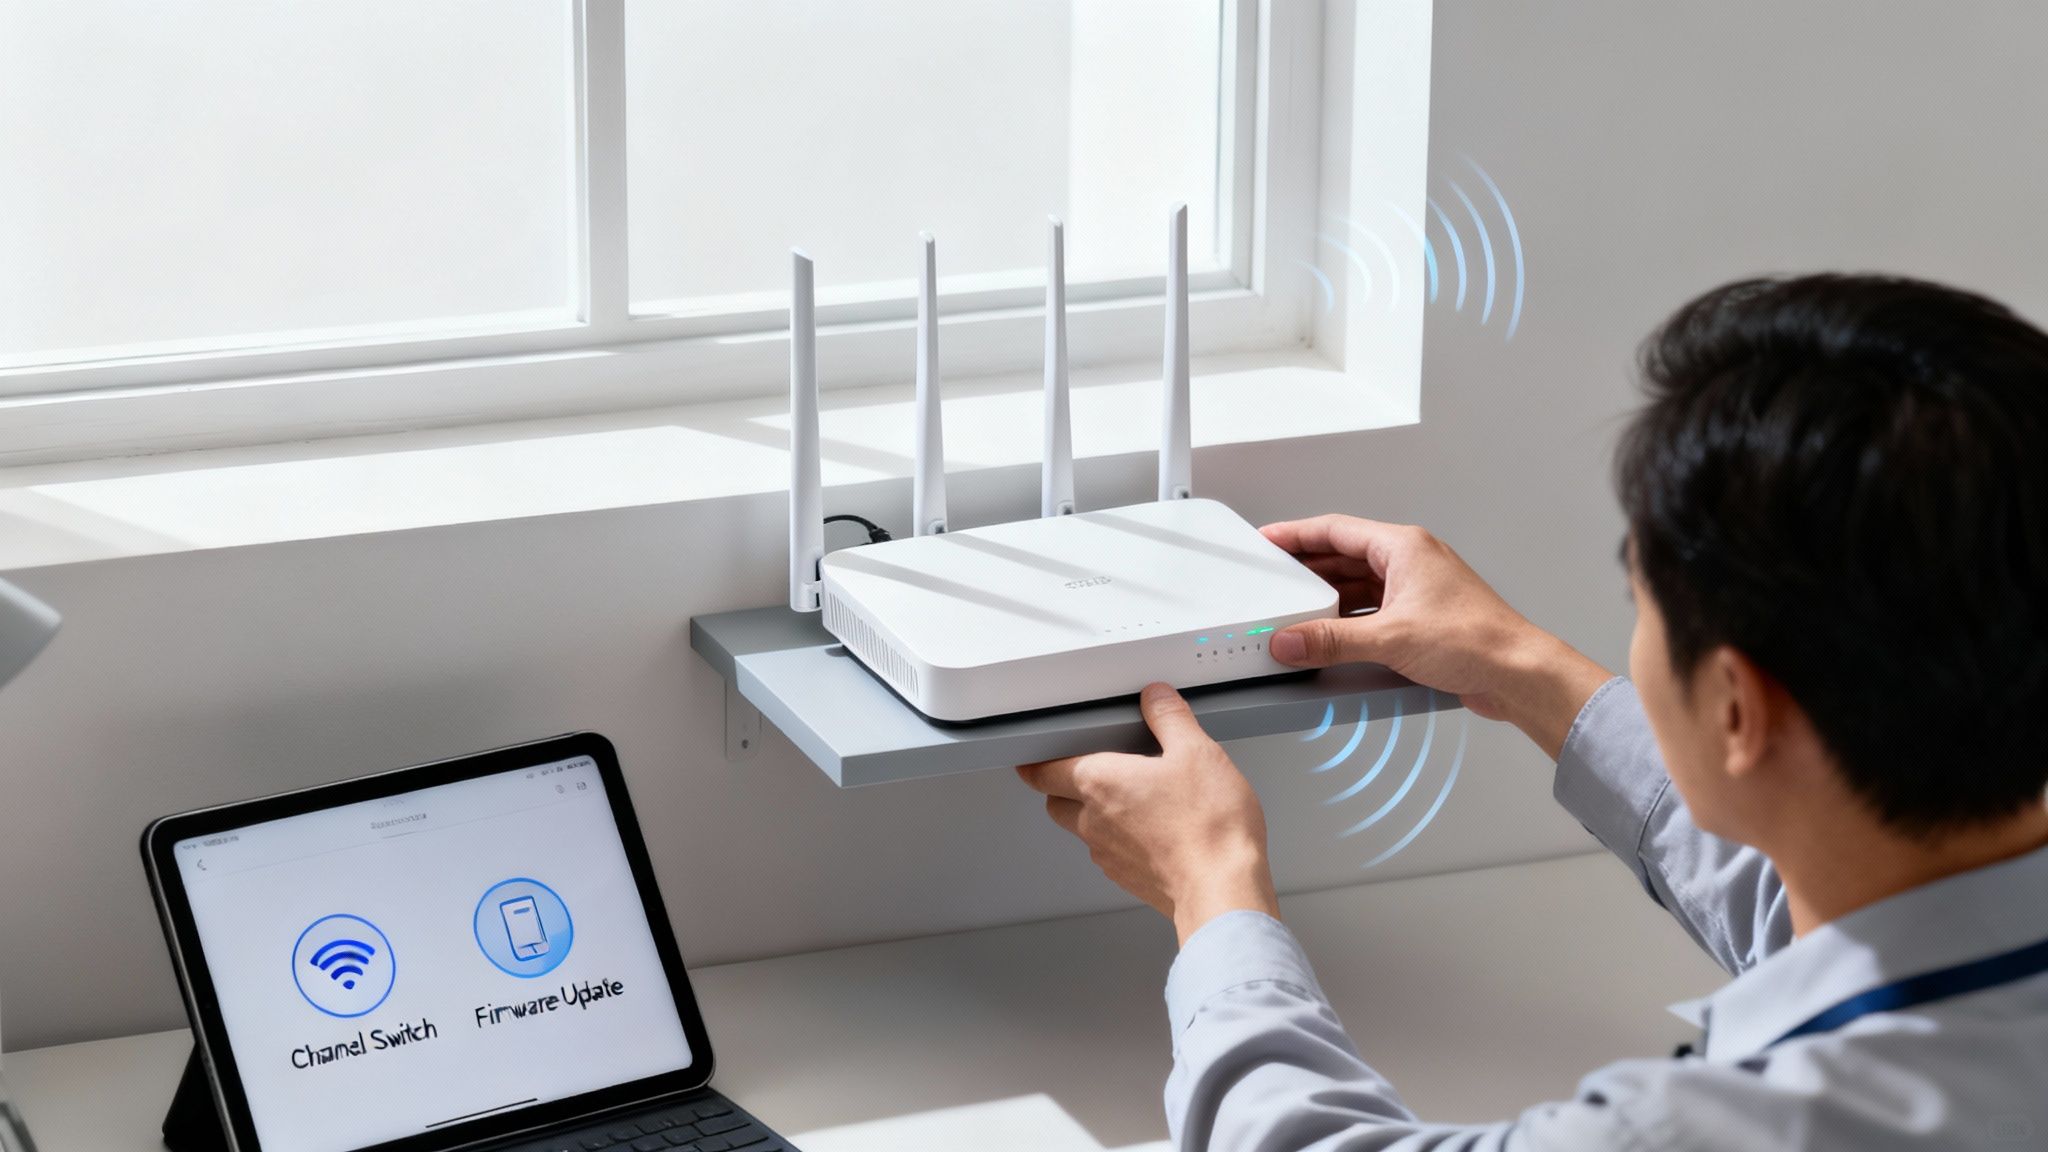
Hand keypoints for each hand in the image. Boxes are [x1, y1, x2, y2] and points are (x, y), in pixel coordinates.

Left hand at [1017, 684, 1279, 945]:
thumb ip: (1169, 718)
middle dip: (1062, 787)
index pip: (1043, 772)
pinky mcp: (1128, 878)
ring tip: (1126, 798)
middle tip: (1081, 772)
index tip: (1030, 758)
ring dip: (1092, 814)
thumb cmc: (1208, 826)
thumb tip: (1156, 698)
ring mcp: (1109, 854)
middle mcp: (1094, 821)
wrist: (1222, 889)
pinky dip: (1120, 840)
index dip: (1034, 763)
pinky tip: (1152, 830)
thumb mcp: (1196, 752)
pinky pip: (1110, 853)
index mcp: (1100, 783)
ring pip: (1082, 830)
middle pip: (1056, 802)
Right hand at [1260, 515, 1611, 758]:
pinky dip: (1347, 619)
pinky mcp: (1421, 617)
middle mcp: (1410, 562)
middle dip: (1307, 570)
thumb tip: (1290, 640)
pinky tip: (1330, 635)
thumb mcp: (1390, 638)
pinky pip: (1372, 609)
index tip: (1268, 541)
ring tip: (1294, 612)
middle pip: (1344, 557)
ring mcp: (1417, 589)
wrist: (1518, 673)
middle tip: (1274, 580)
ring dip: (1327, 599)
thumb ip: (1331, 641)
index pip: (1335, 530)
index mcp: (1403, 547)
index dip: (1297, 534)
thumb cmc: (1477, 639)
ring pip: (1358, 585)